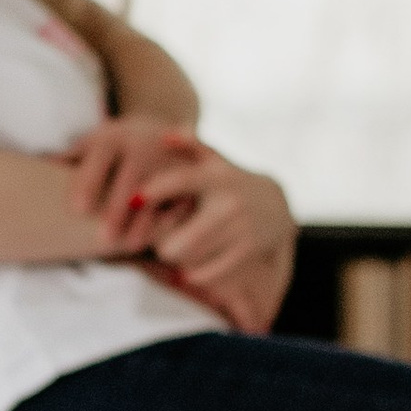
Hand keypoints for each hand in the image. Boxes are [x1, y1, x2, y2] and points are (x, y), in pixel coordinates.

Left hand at [64, 117, 203, 254]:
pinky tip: (160, 241)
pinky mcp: (189, 173)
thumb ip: (66, 161)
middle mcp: (143, 142)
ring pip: (161, 187)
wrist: (157, 129)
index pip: (100, 156)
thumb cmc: (111, 149)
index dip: (89, 181)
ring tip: (131, 245)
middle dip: (118, 207)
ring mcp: (170, 157)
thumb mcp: (89, 147)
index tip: (78, 210)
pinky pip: (183, 196)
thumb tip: (38, 170)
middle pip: (132, 174)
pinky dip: (171, 219)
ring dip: (146, 218)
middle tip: (104, 238)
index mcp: (113, 135)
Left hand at [149, 155, 295, 335]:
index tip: (133, 200)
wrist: (277, 205)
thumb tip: (165, 136)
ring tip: (178, 249)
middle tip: (160, 241)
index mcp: (216, 176)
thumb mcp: (214, 160)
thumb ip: (190, 145)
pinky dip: (193, 274)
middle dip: (161, 243)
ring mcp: (241, 227)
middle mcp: (229, 201)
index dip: (155, 189)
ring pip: (187, 256)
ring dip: (176, 256)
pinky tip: (191, 268)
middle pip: (176, 237)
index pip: (181, 180)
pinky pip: (205, 273)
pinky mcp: (248, 249)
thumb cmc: (230, 182)